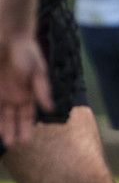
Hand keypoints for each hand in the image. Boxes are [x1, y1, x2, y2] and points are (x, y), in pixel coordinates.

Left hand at [0, 33, 50, 148]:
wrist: (9, 37)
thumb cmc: (26, 52)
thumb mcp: (37, 71)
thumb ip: (42, 89)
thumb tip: (50, 108)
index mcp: (28, 93)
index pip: (27, 115)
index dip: (26, 127)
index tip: (25, 141)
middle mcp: (14, 96)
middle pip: (13, 118)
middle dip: (13, 131)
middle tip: (14, 145)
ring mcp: (2, 92)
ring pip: (1, 115)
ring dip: (2, 127)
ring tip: (5, 141)